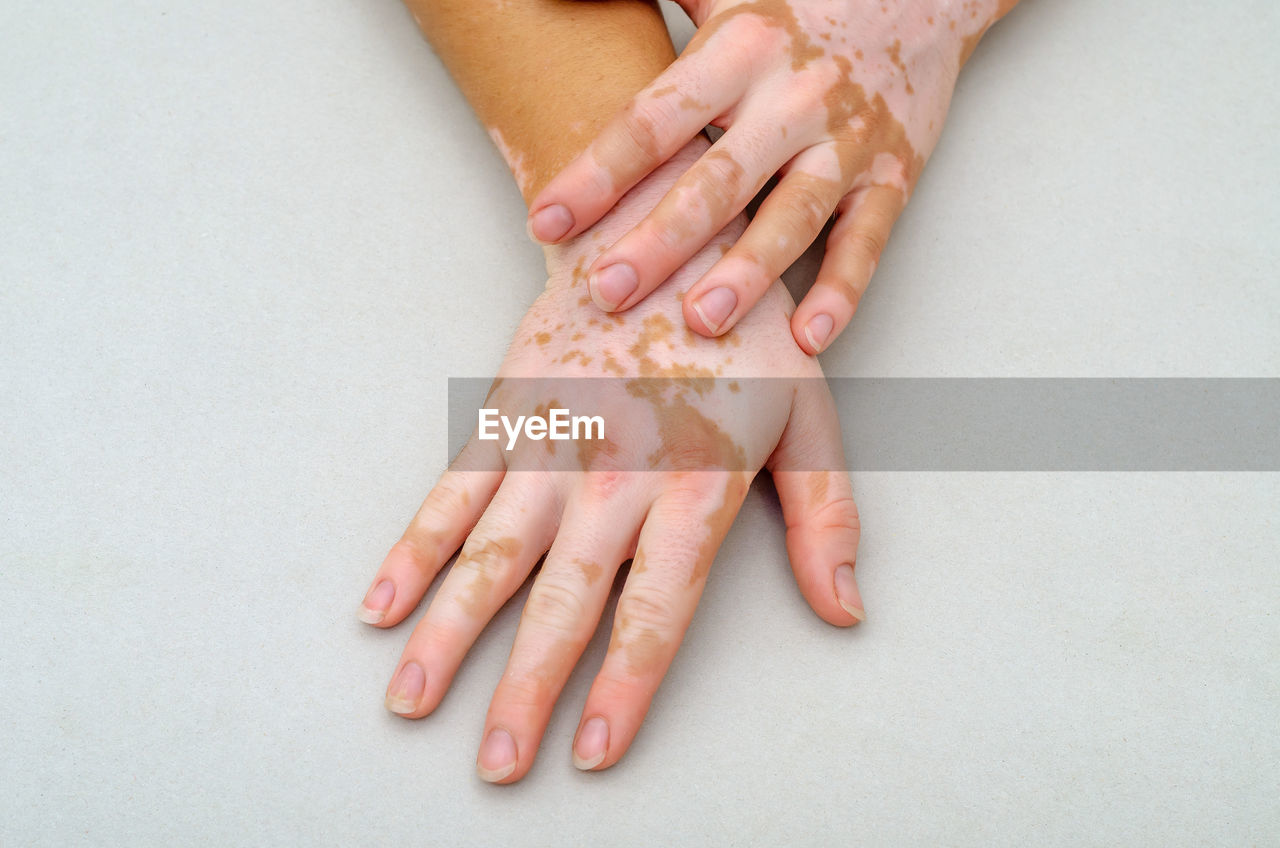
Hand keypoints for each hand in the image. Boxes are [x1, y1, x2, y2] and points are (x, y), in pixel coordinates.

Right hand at [358, 139, 864, 782]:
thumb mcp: (812, 416)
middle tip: (494, 764)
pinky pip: (454, 490)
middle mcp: (614, 473)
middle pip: (562, 602)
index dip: (623, 687)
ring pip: (490, 555)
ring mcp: (552, 442)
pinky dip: (415, 548)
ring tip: (410, 700)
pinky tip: (383, 601)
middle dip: (524, 690)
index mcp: (695, 483)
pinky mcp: (508, 413)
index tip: (590, 750)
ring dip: (446, 634)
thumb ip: (826, 517)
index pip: (655, 608)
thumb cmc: (745, 330)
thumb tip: (845, 609)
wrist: (661, 224)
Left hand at [527, 0, 1011, 352]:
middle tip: (609, 291)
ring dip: (747, 275)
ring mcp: (846, 142)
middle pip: (718, 180)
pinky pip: (865, 242)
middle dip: (660, 240)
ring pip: (792, 218)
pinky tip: (807, 337)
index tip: (546, 221)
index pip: (655, 120)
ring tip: (701, 322)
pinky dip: (841, 292)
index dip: (598, 172)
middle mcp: (794, 97)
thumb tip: (551, 2)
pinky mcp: (892, 175)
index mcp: (741, 48)